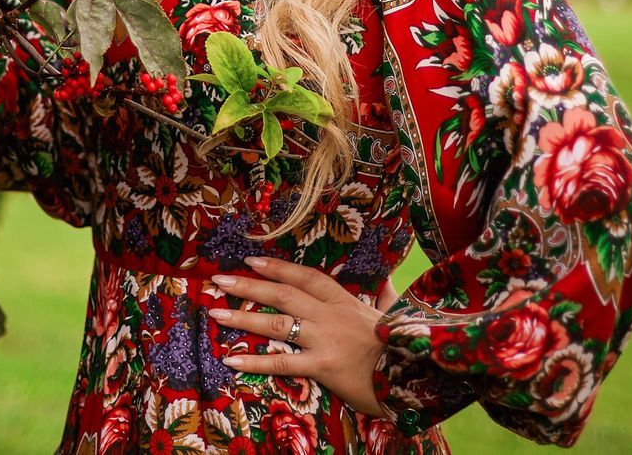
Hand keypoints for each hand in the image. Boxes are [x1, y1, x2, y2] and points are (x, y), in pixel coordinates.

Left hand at [209, 256, 389, 417]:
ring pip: (275, 324)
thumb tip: (390, 282)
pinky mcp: (322, 367)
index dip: (277, 266)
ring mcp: (324, 339)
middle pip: (282, 294)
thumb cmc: (403, 344)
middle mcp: (329, 315)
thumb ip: (385, 296)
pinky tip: (231, 360)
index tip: (251, 259)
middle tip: (219, 280)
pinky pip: (281, 363)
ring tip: (215, 314)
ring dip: (242, 318)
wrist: (416, 373)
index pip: (305, 276)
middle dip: (248, 286)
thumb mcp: (393, 312)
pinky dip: (254, 361)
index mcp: (343, 300)